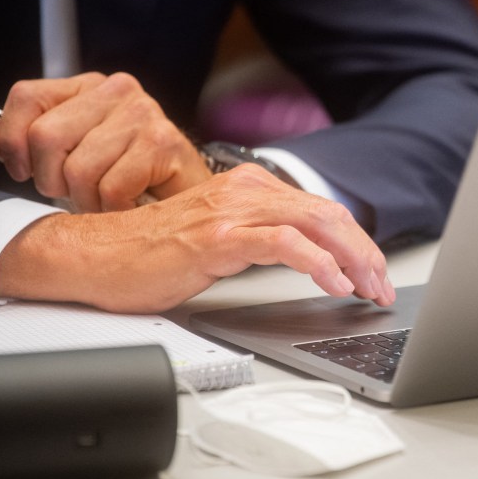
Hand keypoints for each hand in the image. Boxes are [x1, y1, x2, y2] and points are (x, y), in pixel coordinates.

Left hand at [0, 72, 211, 211]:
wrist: (188, 197)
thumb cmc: (130, 177)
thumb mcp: (68, 156)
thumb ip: (23, 143)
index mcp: (89, 87)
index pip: (27, 96)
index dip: (13, 140)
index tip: (23, 170)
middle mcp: (117, 91)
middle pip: (46, 136)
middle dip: (52, 180)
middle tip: (72, 193)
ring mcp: (144, 114)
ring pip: (79, 169)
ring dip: (87, 201)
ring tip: (104, 201)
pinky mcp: (164, 143)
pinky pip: (112, 188)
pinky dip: (114, 209)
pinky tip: (128, 204)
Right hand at [0, 165, 395, 312]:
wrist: (95, 257)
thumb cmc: (153, 253)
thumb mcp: (223, 240)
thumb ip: (264, 239)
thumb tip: (312, 262)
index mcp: (252, 190)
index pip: (323, 211)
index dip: (358, 243)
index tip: (375, 274)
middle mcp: (247, 192)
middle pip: (329, 215)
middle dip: (365, 254)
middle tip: (382, 287)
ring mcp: (232, 212)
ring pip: (314, 225)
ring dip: (352, 260)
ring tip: (368, 289)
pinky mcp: (217, 237)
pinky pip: (282, 244)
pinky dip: (316, 263)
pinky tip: (333, 283)